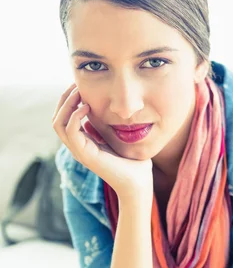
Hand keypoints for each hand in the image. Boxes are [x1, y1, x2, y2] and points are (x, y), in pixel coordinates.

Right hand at [52, 83, 153, 200]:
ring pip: (58, 124)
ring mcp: (80, 152)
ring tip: (79, 91)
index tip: (80, 85)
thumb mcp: (118, 139)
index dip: (69, 100)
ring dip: (66, 104)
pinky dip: (75, 116)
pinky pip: (71, 131)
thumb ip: (107, 127)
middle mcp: (77, 147)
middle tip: (76, 83)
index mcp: (83, 143)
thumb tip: (102, 111)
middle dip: (64, 99)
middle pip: (57, 119)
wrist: (139, 184)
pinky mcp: (86, 155)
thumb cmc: (134, 163)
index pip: (64, 118)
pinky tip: (87, 107)